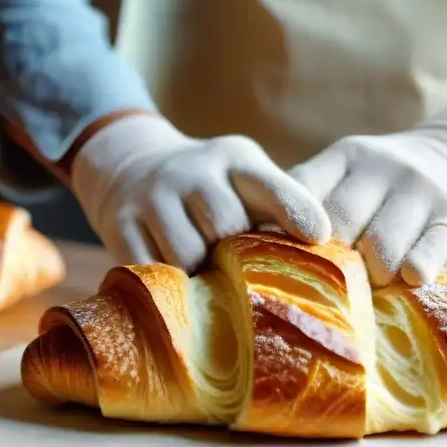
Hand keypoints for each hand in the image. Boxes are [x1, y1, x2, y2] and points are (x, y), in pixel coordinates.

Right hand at [71, 115, 331, 269]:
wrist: (130, 167)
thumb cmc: (210, 189)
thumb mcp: (245, 180)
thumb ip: (278, 208)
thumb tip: (326, 254)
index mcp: (234, 159)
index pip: (268, 182)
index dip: (294, 209)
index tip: (319, 236)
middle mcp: (191, 171)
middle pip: (226, 227)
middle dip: (237, 256)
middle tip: (241, 272)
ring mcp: (152, 196)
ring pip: (187, 255)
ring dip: (202, 276)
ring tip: (208, 279)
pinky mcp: (120, 223)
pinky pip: (150, 269)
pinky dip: (169, 285)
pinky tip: (179, 287)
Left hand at [290, 71, 446, 286]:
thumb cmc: (388, 183)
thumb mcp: (349, 171)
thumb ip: (309, 197)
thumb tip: (251, 241)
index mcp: (347, 157)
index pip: (304, 189)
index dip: (286, 229)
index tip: (274, 259)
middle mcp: (383, 170)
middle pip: (339, 223)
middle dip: (327, 260)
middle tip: (321, 288)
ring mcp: (421, 194)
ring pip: (381, 245)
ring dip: (369, 275)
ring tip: (367, 288)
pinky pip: (428, 253)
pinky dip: (413, 272)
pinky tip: (407, 280)